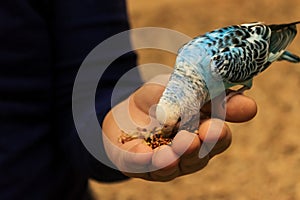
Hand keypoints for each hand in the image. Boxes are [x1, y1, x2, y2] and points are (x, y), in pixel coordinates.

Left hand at [102, 81, 256, 181]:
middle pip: (199, 155)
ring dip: (179, 155)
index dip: (220, 133)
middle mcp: (185, 152)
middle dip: (203, 145)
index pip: (217, 138)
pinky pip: (142, 164)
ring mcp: (162, 160)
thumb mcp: (181, 87)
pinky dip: (149, 160)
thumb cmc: (158, 99)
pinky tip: (155, 156)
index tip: (222, 123)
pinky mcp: (137, 163)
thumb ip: (207, 94)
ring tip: (181, 145)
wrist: (124, 110)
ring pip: (174, 164)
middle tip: (205, 132)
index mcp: (199, 133)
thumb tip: (250, 105)